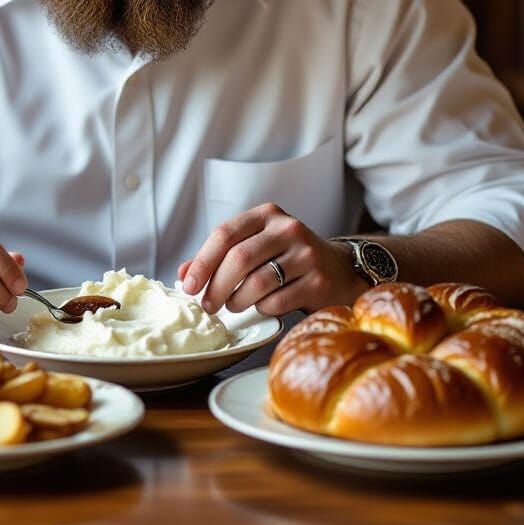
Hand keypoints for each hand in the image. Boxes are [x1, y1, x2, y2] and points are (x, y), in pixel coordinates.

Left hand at [177, 203, 363, 315]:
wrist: (340, 270)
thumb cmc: (288, 259)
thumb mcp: (256, 246)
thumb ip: (221, 257)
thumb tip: (183, 273)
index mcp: (267, 215)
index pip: (225, 234)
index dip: (202, 261)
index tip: (188, 285)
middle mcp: (287, 229)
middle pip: (239, 259)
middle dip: (216, 286)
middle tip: (208, 304)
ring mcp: (306, 254)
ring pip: (257, 283)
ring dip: (237, 301)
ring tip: (234, 306)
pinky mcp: (319, 281)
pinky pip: (277, 301)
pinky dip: (262, 309)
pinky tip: (262, 307)